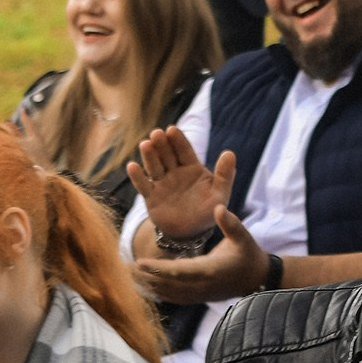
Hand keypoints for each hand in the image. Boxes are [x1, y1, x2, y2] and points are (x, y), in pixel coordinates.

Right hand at [129, 126, 233, 240]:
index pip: (184, 151)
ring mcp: (162, 183)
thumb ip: (225, 174)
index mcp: (191, 168)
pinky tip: (132, 166)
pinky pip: (143, 185)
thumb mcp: (219, 193)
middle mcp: (174, 172)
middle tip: (157, 133)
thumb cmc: (207, 211)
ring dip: (149, 155)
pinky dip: (137, 176)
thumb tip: (230, 153)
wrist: (190, 233)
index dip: (178, 140)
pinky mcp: (151, 196)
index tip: (172, 129)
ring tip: (145, 144)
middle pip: (167, 155)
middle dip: (162, 144)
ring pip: (154, 166)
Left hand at [134, 206, 268, 303]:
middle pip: (168, 284)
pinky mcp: (198, 297)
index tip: (140, 263)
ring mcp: (199, 294)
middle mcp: (202, 286)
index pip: (180, 271)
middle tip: (124, 268)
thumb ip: (230, 223)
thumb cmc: (248, 254)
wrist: (257, 279)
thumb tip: (217, 208)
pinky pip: (173, 297)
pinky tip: (143, 286)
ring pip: (168, 293)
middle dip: (146, 277)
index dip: (159, 269)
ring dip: (148, 285)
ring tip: (127, 276)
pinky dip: (157, 292)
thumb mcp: (243, 236)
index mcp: (211, 270)